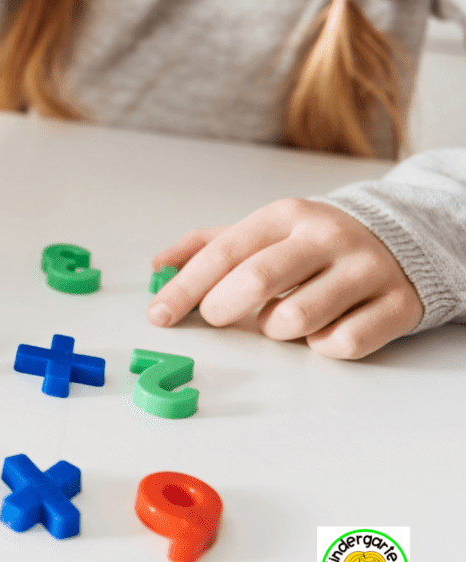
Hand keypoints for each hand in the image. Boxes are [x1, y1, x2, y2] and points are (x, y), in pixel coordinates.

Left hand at [147, 198, 423, 359]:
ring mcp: (365, 269)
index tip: (159, 314)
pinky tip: (324, 329)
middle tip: (218, 317)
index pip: (224, 253)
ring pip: (297, 320)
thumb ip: (207, 245)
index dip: (185, 287)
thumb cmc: (312, 243)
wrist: (403, 238)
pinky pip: (342, 343)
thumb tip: (158, 266)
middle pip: (257, 280)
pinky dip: (321, 345)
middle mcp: (326, 237)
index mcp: (285, 216)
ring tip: (281, 318)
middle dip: (224, 308)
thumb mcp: (263, 230)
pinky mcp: (398, 303)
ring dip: (276, 330)